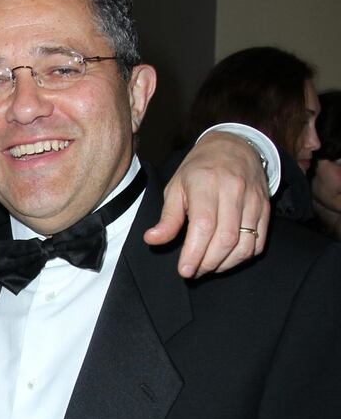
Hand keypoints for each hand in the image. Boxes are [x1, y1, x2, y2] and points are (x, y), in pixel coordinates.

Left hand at [144, 131, 269, 276]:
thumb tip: (152, 240)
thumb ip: (168, 217)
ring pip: (245, 244)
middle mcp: (233, 191)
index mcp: (206, 184)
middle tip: (193, 271)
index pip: (204, 225)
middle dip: (207, 262)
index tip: (184, 270)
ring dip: (225, 264)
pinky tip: (226, 259)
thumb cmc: (199, 170)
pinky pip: (258, 242)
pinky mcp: (266, 208)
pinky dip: (242, 257)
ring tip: (207, 267)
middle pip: (225, 238)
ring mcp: (253, 200)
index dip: (194, 252)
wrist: (234, 147)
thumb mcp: (176, 187)